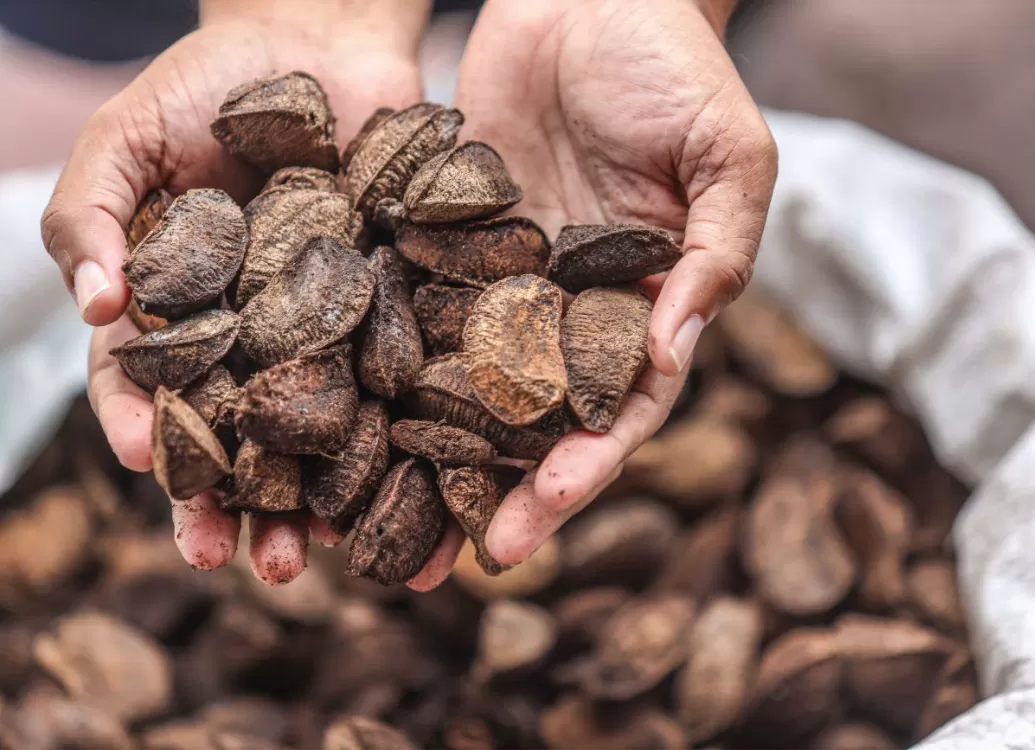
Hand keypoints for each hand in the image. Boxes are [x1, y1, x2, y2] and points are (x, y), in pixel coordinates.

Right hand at [42, 13, 425, 583]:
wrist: (319, 43)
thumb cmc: (209, 86)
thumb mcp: (127, 138)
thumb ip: (92, 214)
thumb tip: (98, 305)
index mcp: (183, 313)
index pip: (154, 390)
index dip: (148, 429)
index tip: (149, 465)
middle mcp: (256, 339)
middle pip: (241, 438)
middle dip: (237, 503)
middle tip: (245, 562)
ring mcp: (329, 332)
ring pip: (321, 434)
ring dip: (317, 500)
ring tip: (318, 557)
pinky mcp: (396, 314)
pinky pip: (401, 385)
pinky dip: (403, 441)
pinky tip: (408, 490)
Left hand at [413, 0, 776, 586]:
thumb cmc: (676, 64)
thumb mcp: (728, 153)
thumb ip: (717, 250)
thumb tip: (674, 345)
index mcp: (644, 308)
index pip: (618, 410)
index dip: (582, 468)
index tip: (535, 517)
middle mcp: (570, 310)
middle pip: (532, 421)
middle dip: (494, 489)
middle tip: (446, 562)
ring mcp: (503, 280)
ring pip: (462, 383)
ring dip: (426, 454)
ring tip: (377, 523)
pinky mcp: (441, 238)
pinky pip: (409, 307)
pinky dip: (378, 362)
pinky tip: (336, 410)